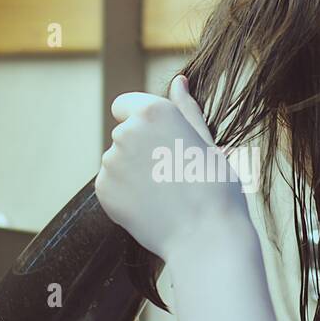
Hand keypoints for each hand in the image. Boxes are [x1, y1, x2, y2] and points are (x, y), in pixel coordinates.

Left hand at [95, 75, 250, 261]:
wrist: (205, 238)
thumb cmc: (216, 187)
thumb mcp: (206, 142)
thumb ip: (186, 110)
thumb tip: (179, 83)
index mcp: (153, 112)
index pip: (125, 105)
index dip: (144, 123)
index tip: (163, 143)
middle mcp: (126, 132)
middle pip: (123, 134)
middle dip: (141, 149)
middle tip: (173, 174)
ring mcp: (111, 162)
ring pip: (117, 161)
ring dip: (133, 172)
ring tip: (164, 193)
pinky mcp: (104, 190)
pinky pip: (110, 185)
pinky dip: (125, 194)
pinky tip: (150, 206)